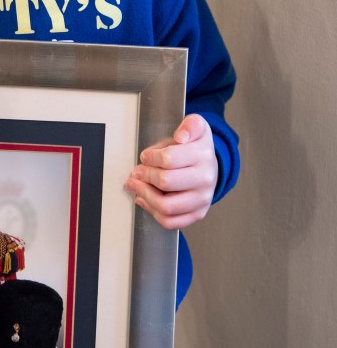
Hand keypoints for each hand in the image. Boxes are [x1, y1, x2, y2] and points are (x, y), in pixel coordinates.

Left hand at [125, 114, 217, 229]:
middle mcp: (205, 179)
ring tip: (136, 186)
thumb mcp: (196, 127)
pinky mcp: (197, 214)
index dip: (150, 158)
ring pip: (166, 206)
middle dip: (144, 176)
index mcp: (203, 155)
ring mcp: (202, 199)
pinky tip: (145, 200)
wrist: (211, 165)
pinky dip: (153, 212)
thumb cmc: (196, 147)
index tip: (145, 157)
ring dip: (144, 195)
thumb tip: (181, 136)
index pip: (168, 159)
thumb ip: (190, 125)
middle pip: (165, 182)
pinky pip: (171, 221)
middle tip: (137, 172)